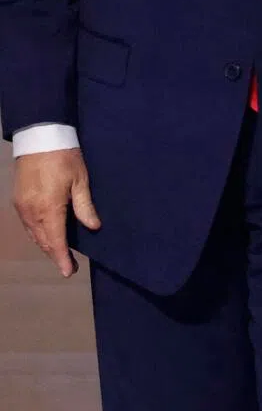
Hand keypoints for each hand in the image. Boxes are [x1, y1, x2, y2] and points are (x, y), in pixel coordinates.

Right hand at [13, 148, 100, 276]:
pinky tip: (46, 236)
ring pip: (33, 235)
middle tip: (69, 267)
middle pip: (43, 241)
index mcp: (48, 208)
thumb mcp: (81, 180)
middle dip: (56, 255)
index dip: (62, 259)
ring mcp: (22, 207)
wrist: (39, 138)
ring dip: (46, 246)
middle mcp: (31, 212)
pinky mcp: (18, 201)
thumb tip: (93, 227)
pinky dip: (37, 235)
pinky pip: (27, 225)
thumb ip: (85, 206)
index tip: (68, 272)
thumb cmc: (65, 156)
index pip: (56, 241)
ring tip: (60, 254)